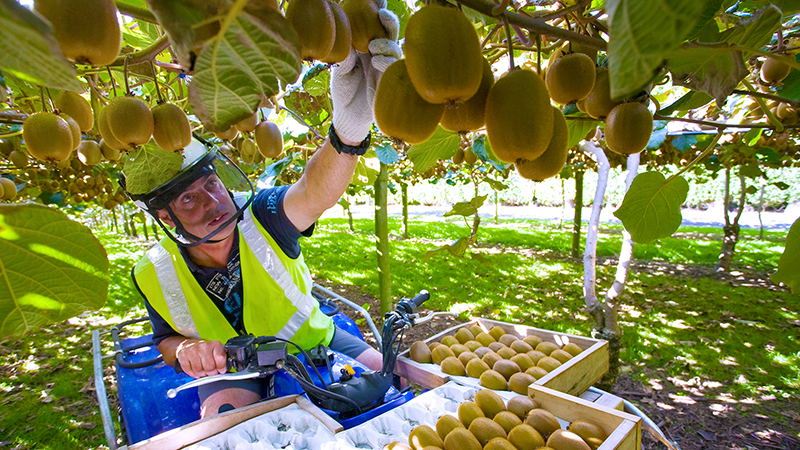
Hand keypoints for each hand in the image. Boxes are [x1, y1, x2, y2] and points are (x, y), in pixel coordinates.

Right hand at [175, 339, 226, 378]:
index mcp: (215, 344)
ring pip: (199, 370)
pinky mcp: (183, 355)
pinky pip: (189, 370)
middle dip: (212, 373)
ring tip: (204, 371)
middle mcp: (203, 346)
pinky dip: (193, 374)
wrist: (191, 344)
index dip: (221, 367)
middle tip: (212, 372)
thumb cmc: (207, 350)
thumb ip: (223, 358)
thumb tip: (228, 367)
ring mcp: (192, 350)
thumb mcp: (217, 351)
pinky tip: (196, 371)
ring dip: (202, 374)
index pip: (220, 358)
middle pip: (209, 367)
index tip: (221, 370)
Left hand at [330, 6, 401, 144]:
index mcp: (365, 46)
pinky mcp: (391, 82)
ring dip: (386, 42)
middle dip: (388, 20)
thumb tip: (348, 41)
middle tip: (381, 12)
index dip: (377, 10)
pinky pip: (396, 67)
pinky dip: (387, 60)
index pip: (373, 24)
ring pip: (395, 47)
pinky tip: (376, 61)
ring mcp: (387, 67)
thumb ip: (345, 56)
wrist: (350, 118)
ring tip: (373, 46)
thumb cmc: (344, 91)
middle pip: (389, 31)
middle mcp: (379, 53)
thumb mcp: (340, 71)